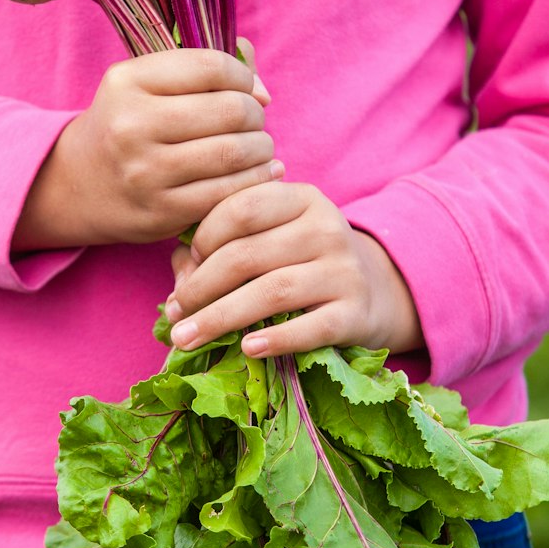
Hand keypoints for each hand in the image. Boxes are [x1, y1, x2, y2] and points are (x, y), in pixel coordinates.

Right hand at [12, 46, 280, 250]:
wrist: (77, 185)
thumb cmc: (128, 125)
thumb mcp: (146, 83)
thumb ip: (204, 68)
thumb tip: (261, 90)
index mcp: (128, 81)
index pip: (211, 66)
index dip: (244, 76)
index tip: (249, 89)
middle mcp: (131, 125)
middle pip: (230, 110)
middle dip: (255, 114)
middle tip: (254, 122)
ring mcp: (145, 172)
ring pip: (234, 152)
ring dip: (261, 148)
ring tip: (259, 147)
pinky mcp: (161, 212)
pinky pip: (227, 192)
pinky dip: (256, 180)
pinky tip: (260, 173)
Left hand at [164, 181, 423, 358]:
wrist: (374, 291)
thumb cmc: (301, 262)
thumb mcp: (270, 238)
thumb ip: (221, 246)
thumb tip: (180, 278)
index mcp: (301, 198)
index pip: (242, 207)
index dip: (204, 237)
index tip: (185, 266)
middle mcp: (327, 228)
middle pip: (248, 254)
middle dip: (200, 287)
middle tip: (174, 313)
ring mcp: (344, 271)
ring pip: (272, 291)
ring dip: (221, 317)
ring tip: (186, 337)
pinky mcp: (355, 313)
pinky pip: (310, 328)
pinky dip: (276, 340)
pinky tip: (246, 348)